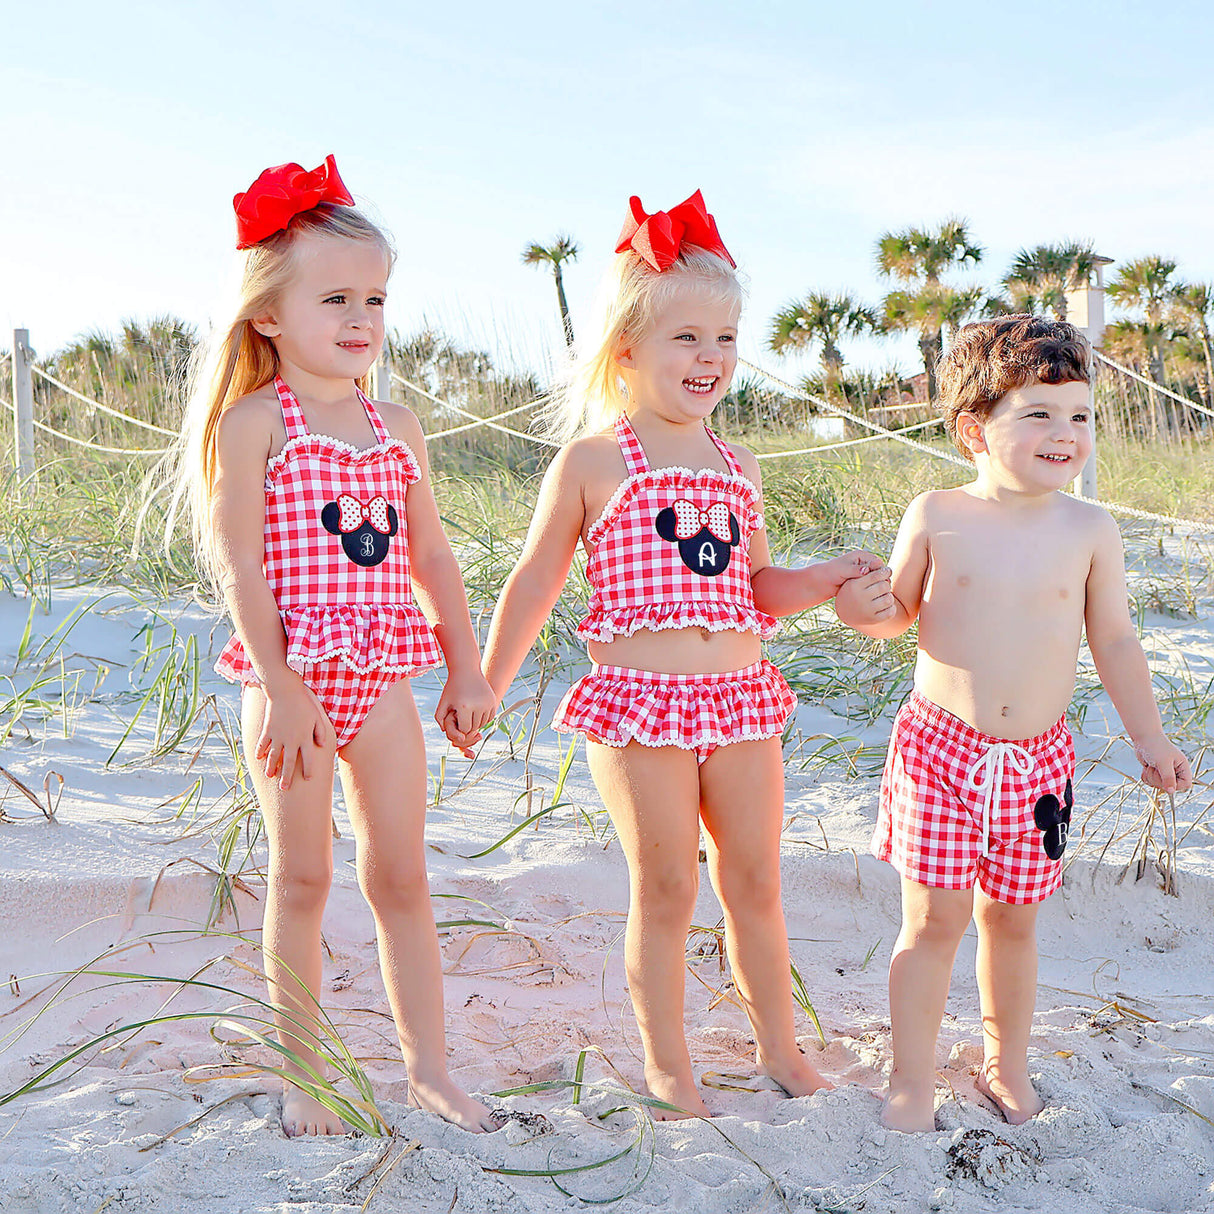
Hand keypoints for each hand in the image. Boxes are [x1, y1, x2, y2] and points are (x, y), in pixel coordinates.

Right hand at [254, 674, 330, 790]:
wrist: (285, 691)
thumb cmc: (304, 703)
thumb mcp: (317, 717)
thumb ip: (321, 732)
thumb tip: (322, 746)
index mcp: (305, 738)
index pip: (308, 758)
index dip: (308, 770)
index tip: (308, 779)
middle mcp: (291, 740)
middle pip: (288, 763)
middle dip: (287, 777)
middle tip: (285, 789)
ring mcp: (278, 736)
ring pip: (273, 756)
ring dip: (271, 767)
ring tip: (269, 776)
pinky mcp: (268, 730)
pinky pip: (262, 744)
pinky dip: (260, 751)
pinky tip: (258, 758)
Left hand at [436, 668, 497, 757]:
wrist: (467, 670)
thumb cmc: (453, 686)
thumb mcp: (443, 701)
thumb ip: (439, 717)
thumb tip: (444, 731)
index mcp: (464, 707)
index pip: (464, 729)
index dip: (459, 727)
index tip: (456, 719)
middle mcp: (478, 706)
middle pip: (474, 727)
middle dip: (468, 725)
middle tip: (462, 716)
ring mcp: (487, 703)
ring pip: (483, 723)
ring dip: (476, 722)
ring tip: (469, 714)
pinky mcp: (493, 701)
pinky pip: (490, 718)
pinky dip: (484, 718)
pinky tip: (476, 711)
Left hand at [826, 550, 887, 589]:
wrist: (824, 581)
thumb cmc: (832, 572)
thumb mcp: (844, 570)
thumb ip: (855, 570)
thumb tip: (867, 570)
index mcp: (862, 556)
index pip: (878, 563)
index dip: (881, 572)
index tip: (879, 581)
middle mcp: (865, 563)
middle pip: (880, 572)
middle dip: (881, 580)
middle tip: (880, 590)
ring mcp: (865, 573)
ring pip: (877, 580)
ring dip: (878, 586)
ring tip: (875, 594)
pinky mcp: (863, 582)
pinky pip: (872, 586)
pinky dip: (872, 590)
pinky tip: (872, 597)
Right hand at [834, 566, 895, 626]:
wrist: (845, 611)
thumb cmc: (853, 590)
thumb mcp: (855, 579)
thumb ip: (869, 571)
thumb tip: (888, 569)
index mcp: (854, 585)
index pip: (877, 575)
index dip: (885, 571)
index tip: (887, 571)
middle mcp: (860, 598)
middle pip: (884, 586)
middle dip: (886, 584)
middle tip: (884, 585)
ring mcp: (866, 610)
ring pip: (889, 599)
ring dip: (889, 596)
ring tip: (884, 595)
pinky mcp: (872, 620)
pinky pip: (890, 612)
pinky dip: (891, 607)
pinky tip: (886, 605)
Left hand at [1134, 736, 1192, 792]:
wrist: (1143, 736)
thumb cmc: (1155, 745)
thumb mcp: (1163, 762)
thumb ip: (1168, 777)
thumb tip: (1171, 791)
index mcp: (1182, 767)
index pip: (1185, 784)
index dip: (1175, 786)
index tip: (1165, 780)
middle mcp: (1175, 771)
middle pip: (1169, 787)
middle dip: (1158, 780)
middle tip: (1155, 768)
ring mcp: (1164, 772)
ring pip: (1158, 786)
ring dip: (1151, 777)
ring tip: (1151, 766)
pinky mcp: (1154, 772)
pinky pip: (1150, 782)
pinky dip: (1146, 776)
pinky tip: (1146, 767)